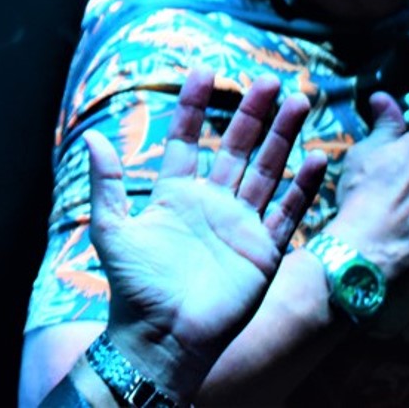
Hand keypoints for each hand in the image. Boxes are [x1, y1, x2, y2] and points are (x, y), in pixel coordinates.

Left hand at [87, 72, 326, 401]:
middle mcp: (212, 203)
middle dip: (254, 114)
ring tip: (300, 102)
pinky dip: (304, 186)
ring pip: (268, 171)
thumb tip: (91, 137)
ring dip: (284, 138)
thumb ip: (106, 183)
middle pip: (238, 148)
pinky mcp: (264, 251)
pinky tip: (317, 158)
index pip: (189, 139)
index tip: (205, 71)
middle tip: (270, 81)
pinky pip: (288, 212)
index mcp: (175, 194)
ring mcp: (240, 225)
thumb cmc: (133, 288)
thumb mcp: (112, 230)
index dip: (197, 107)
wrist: (162, 337)